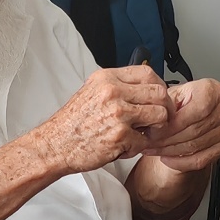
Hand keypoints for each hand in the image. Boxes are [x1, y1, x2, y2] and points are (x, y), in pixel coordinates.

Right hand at [32, 65, 172, 174]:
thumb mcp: (92, 91)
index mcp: (107, 78)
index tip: (158, 97)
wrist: (55, 144)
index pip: (148, 73)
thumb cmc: (72, 123)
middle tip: (159, 119)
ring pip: (159, 116)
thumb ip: (117, 86)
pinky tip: (125, 146)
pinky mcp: (121, 136)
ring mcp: (118, 113)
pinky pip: (146, 140)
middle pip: (159, 93)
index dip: (159, 86)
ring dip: (155, 128)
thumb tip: (145, 87)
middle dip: (164, 108)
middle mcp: (113, 92)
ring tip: (143, 133)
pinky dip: (138, 146)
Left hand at [142, 78, 219, 172]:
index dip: (171, 126)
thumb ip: (166, 104)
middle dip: (166, 140)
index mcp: (213, 90)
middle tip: (149, 143)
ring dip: (170, 151)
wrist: (193, 113)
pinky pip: (201, 160)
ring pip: (194, 146)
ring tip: (154, 150)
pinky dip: (181, 162)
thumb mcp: (173, 95)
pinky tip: (167, 158)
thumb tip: (154, 117)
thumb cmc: (183, 102)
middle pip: (193, 130)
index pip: (194, 112)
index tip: (154, 132)